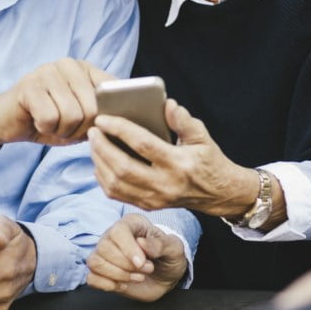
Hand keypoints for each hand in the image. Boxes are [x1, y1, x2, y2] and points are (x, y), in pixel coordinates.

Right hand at [0, 58, 111, 147]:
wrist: (6, 119)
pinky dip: (45, 128)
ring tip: (52, 125)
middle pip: (92, 109)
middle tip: (66, 129)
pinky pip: (50, 118)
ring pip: (72, 116)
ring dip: (62, 131)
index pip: (113, 91)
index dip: (107, 116)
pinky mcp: (29, 86)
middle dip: (80, 130)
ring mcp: (48, 72)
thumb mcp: (80, 116)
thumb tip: (123, 122)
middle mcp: (69, 64)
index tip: (95, 127)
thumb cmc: (48, 119)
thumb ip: (100, 113)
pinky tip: (37, 121)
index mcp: (86, 68)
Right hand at [86, 213, 186, 301]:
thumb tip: (142, 244)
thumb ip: (161, 245)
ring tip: (137, 277)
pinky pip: (91, 278)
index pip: (118, 230)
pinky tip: (123, 285)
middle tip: (147, 269)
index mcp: (131, 224)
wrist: (166, 276)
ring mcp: (105, 254)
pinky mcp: (102, 272)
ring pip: (95, 262)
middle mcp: (113, 236)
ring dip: (117, 275)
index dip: (127, 248)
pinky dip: (106, 285)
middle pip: (104, 247)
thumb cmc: (169, 257)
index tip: (142, 262)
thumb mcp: (174, 249)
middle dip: (126, 265)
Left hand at [89, 100, 261, 219]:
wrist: (217, 193)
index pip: (143, 145)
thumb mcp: (202, 137)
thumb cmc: (208, 161)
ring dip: (99, 162)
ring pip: (116, 184)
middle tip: (93, 130)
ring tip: (94, 144)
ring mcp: (155, 198)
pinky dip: (103, 178)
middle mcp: (165, 184)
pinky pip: (117, 194)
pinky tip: (100, 162)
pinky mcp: (148, 205)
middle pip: (123, 167)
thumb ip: (184, 121)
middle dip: (102, 147)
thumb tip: (168, 104)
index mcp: (179, 164)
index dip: (120, 130)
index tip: (103, 119)